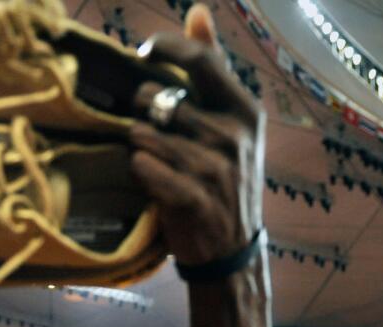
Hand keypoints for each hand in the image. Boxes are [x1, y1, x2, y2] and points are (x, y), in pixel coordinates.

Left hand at [129, 5, 264, 266]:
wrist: (231, 248)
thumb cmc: (224, 176)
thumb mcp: (230, 121)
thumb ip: (212, 66)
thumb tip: (197, 11)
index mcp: (244, 109)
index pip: (200, 61)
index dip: (164, 48)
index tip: (140, 52)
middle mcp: (233, 133)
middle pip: (157, 99)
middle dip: (141, 112)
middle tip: (152, 132)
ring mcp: (215, 167)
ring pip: (143, 135)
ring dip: (138, 147)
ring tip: (156, 163)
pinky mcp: (194, 197)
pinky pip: (142, 166)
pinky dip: (139, 172)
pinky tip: (153, 182)